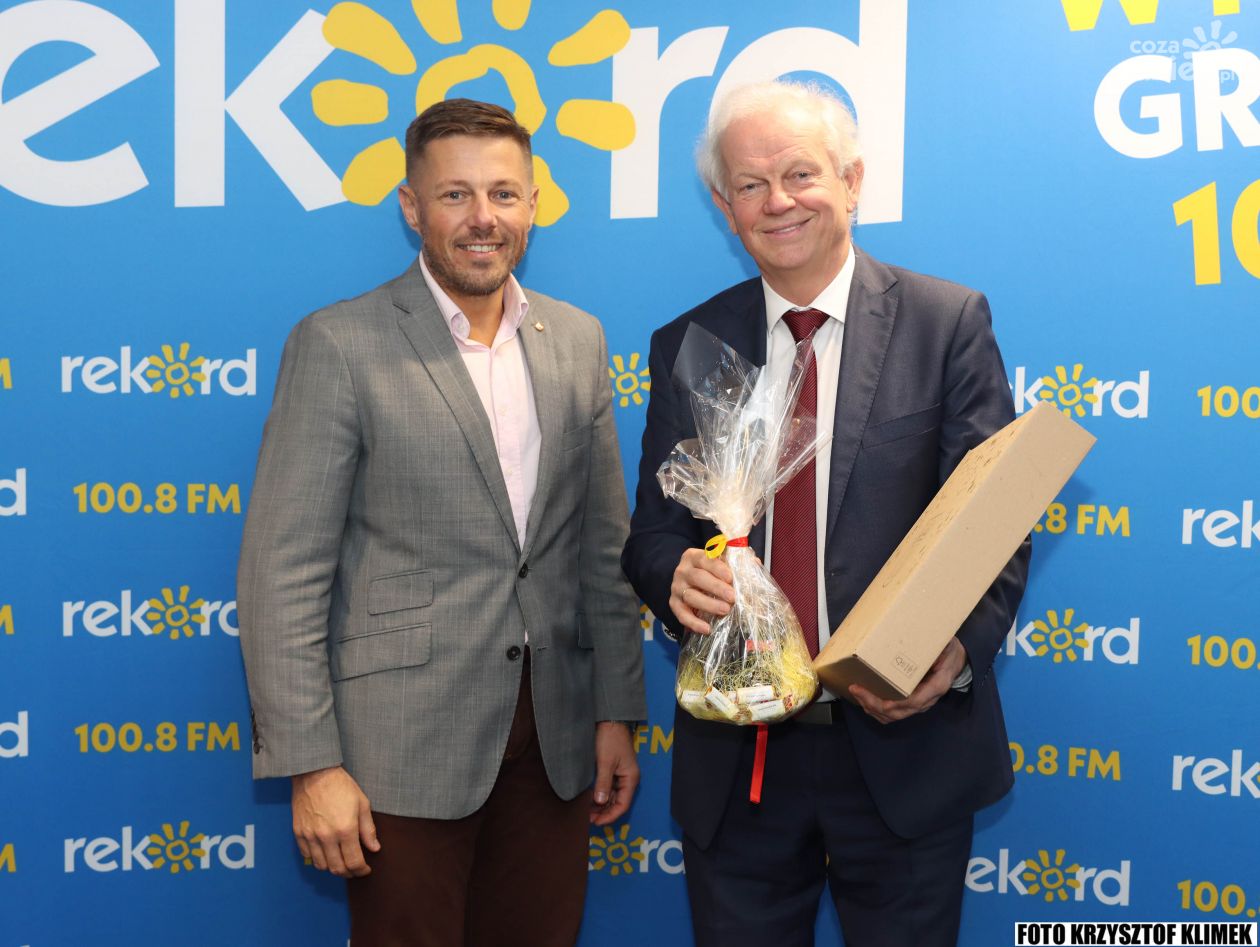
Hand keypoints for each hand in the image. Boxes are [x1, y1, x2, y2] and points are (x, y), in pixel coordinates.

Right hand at [291, 765, 379, 877]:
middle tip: (355, 870)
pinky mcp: (298, 833)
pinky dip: (317, 859)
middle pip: (337, 868)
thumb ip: (368, 829)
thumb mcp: (362, 804)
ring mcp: (310, 836)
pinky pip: (307, 855)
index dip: (361, 871)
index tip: (366, 870)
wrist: (314, 773)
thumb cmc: (341, 786)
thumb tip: (375, 848)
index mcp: (345, 829)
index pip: (354, 862)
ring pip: (321, 865)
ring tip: (341, 862)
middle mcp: (326, 836)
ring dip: (332, 868)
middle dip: (348, 873)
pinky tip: (326, 852)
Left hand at [590, 722, 639, 825]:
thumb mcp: (605, 762)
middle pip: (618, 802)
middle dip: (604, 811)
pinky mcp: (614, 769)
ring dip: (601, 804)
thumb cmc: (610, 739)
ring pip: (612, 796)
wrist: (610, 720)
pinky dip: (600, 794)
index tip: (595, 822)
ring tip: (586, 810)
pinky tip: (589, 798)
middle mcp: (628, 778)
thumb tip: (600, 802)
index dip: (610, 816)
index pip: (623, 805)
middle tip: (587, 818)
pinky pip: (609, 787)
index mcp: (630, 778)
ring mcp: (621, 774)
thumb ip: (603, 783)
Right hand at [669, 548, 735, 634]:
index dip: (718, 568)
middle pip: (697, 577)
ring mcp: (676, 588)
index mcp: (694, 556)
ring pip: (690, 596)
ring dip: (708, 604)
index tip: (730, 577)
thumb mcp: (722, 564)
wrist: (691, 583)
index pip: (705, 559)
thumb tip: (755, 563)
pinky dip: (694, 623)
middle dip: (716, 588)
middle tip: (732, 597)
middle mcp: (682, 571)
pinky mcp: (674, 604)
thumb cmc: (712, 573)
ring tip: (725, 611)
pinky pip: (681, 614)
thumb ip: (736, 563)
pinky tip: (707, 629)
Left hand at [848, 637, 967, 724]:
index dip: (897, 704)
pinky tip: (864, 699)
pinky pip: (892, 714)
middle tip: (856, 689)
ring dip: (872, 708)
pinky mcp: (911, 704)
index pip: (915, 701)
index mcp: (937, 685)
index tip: (882, 702)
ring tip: (856, 693)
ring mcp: (919, 704)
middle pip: (899, 712)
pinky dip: (876, 710)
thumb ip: (934, 643)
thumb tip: (918, 634)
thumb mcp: (945, 644)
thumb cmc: (949, 651)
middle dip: (874, 704)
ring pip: (893, 716)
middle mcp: (927, 699)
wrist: (957, 662)